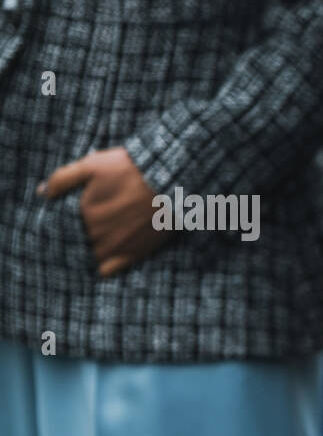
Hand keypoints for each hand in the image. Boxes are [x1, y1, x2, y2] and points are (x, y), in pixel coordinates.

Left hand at [39, 147, 166, 277]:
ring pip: (94, 254)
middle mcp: (97, 234)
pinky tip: (107, 258)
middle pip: (83, 238)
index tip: (87, 209)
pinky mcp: (133, 254)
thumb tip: (41, 194)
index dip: (75, 217)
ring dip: (95, 248)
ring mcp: (116, 246)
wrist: (168, 182)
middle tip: (102, 219)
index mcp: (84, 213)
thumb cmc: (129, 171)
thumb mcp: (92, 165)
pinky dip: (105, 267)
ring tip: (106, 236)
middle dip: (87, 231)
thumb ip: (62, 179)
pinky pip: (109, 270)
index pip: (69, 223)